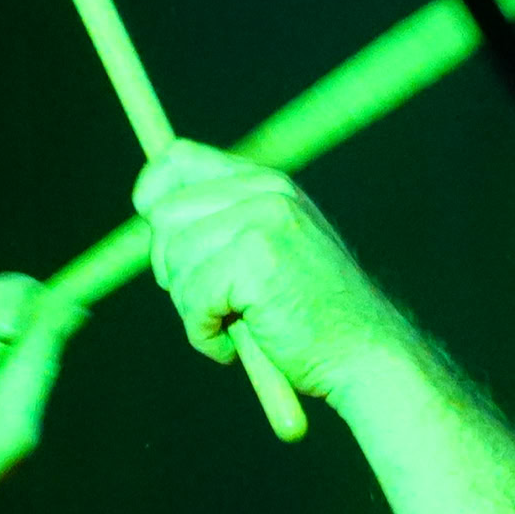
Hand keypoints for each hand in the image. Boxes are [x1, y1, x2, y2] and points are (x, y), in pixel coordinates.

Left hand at [133, 144, 414, 405]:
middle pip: (165, 216)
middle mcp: (265, 192)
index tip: (155, 232)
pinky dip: (203, 336)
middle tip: (209, 301)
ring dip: (191, 309)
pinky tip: (236, 345)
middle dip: (172, 268)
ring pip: (174, 262)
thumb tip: (150, 210)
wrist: (364, 354)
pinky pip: (192, 299)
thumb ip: (222, 227)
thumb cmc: (311, 318)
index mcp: (267, 183)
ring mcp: (263, 222)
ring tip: (233, 325)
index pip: (178, 158)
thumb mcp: (268, 255)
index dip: (151, 194)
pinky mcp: (256, 261)